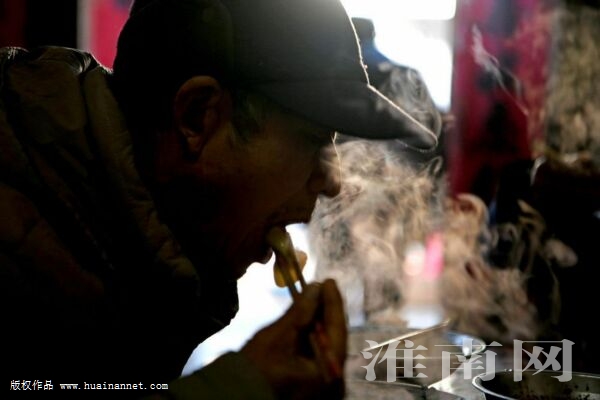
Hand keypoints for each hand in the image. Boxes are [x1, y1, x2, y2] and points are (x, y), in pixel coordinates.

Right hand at [241, 279, 346, 399]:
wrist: (237, 394)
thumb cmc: (257, 369)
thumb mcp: (279, 336)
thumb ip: (301, 312)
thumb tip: (315, 288)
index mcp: (329, 375)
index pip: (337, 331)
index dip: (333, 303)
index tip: (329, 281)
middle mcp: (333, 384)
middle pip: (335, 338)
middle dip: (327, 311)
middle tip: (323, 287)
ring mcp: (325, 386)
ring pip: (327, 345)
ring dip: (320, 322)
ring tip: (316, 297)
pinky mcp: (314, 384)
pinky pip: (320, 354)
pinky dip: (314, 336)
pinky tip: (310, 319)